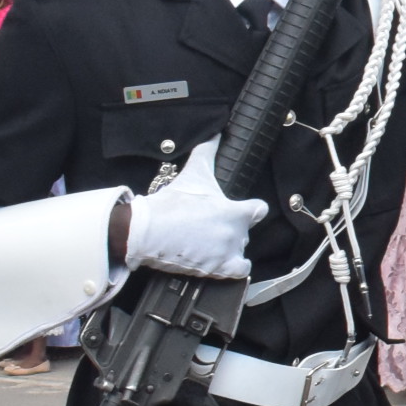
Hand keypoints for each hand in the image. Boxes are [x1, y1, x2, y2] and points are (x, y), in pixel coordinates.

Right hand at [119, 138, 266, 279]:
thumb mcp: (193, 173)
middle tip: (212, 225)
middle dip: (232, 229)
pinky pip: (238, 271)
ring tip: (211, 243)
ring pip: (239, 251)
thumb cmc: (171, 204)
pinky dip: (232, 268)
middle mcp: (236, 234)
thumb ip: (207, 152)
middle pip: (245, 231)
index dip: (251, 208)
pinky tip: (222, 262)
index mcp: (237, 212)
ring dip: (229, 248)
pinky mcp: (216, 270)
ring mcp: (227, 254)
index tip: (243, 209)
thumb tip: (215, 133)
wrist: (146, 230)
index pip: (258, 209)